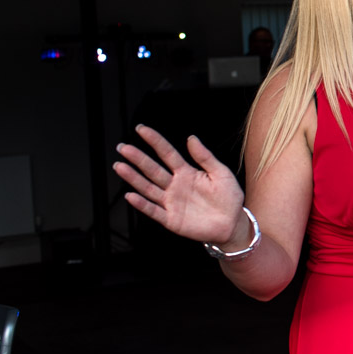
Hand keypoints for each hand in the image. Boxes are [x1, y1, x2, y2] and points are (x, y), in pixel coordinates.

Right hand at [112, 124, 245, 246]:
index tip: (141, 129)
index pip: (167, 153)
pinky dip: (142, 204)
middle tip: (123, 147)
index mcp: (187, 173)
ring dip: (133, 178)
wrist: (232, 224)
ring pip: (148, 188)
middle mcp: (175, 186)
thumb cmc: (228, 198)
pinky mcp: (171, 219)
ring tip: (120, 166)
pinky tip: (131, 196)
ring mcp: (172, 202)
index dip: (155, 141)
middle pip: (153, 169)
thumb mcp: (221, 173)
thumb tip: (191, 138)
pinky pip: (154, 211)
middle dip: (137, 158)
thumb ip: (205, 157)